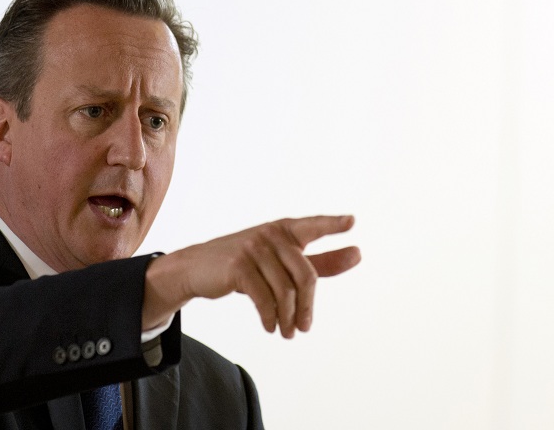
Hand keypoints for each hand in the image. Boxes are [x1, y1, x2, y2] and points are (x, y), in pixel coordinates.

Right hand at [143, 216, 360, 337]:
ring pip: (285, 291)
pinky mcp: (238, 266)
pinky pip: (264, 299)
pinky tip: (270, 327)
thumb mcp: (281, 261)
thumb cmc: (244, 265)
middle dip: (307, 307)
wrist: (196, 268)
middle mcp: (270, 234)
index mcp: (283, 230)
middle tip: (304, 328)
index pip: (312, 226)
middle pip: (305, 275)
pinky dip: (270, 317)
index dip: (332, 224)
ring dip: (288, 318)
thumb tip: (357, 253)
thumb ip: (319, 260)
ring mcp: (253, 248)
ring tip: (286, 333)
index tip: (351, 222)